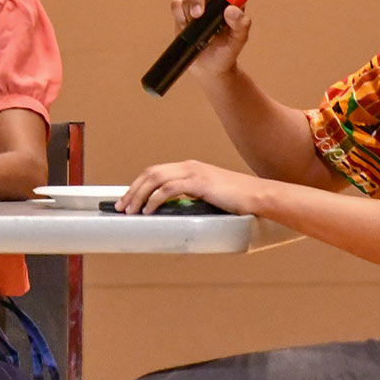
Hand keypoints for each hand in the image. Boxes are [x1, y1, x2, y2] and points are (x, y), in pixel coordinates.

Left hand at [115, 159, 267, 214]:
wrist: (259, 196)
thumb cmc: (237, 200)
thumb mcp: (208, 197)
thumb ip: (191, 199)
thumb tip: (173, 212)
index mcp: (190, 168)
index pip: (156, 172)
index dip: (138, 185)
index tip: (127, 199)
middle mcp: (189, 166)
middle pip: (151, 173)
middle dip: (132, 190)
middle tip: (121, 206)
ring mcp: (195, 173)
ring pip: (156, 179)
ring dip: (139, 195)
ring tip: (130, 211)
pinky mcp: (200, 183)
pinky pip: (169, 189)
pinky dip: (155, 199)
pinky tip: (149, 210)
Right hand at [172, 0, 253, 76]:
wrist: (209, 68)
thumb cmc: (226, 52)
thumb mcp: (238, 41)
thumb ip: (241, 25)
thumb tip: (232, 9)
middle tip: (201, 8)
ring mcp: (197, 4)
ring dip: (191, 3)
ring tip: (195, 19)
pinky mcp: (182, 13)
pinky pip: (177, 3)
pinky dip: (179, 12)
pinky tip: (186, 24)